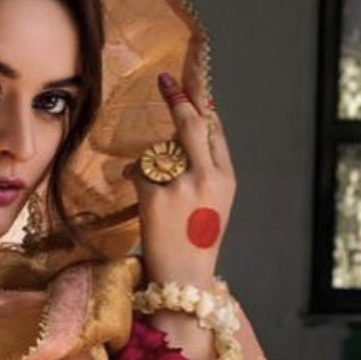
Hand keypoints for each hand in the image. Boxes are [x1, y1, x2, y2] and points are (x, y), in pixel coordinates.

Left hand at [130, 71, 235, 289]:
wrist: (183, 280)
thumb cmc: (195, 241)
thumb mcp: (213, 203)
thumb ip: (205, 169)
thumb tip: (184, 131)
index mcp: (227, 178)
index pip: (214, 129)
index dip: (201, 101)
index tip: (191, 79)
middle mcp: (209, 177)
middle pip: (192, 123)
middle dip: (178, 97)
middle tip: (165, 79)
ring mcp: (182, 186)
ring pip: (159, 149)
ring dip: (150, 160)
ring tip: (153, 183)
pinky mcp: (156, 197)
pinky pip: (138, 171)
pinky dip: (134, 177)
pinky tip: (137, 191)